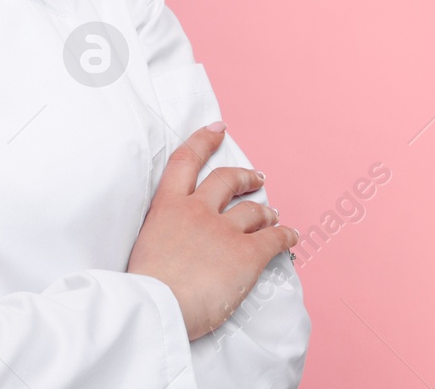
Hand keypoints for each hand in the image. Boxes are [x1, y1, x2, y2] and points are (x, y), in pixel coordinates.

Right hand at [127, 122, 298, 340]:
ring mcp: (223, 230)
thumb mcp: (144, 245)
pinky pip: (274, 239)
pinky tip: (290, 236)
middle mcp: (197, 209)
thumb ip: (163, 234)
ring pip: (253, 210)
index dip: (204, 140)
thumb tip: (172, 244)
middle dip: (244, 176)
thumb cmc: (144, 285)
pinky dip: (285, 236)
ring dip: (265, 211)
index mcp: (167, 206)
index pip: (185, 160)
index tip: (217, 129)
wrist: (158, 305)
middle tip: (255, 178)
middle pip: (226, 180)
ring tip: (272, 214)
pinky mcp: (246, 253)